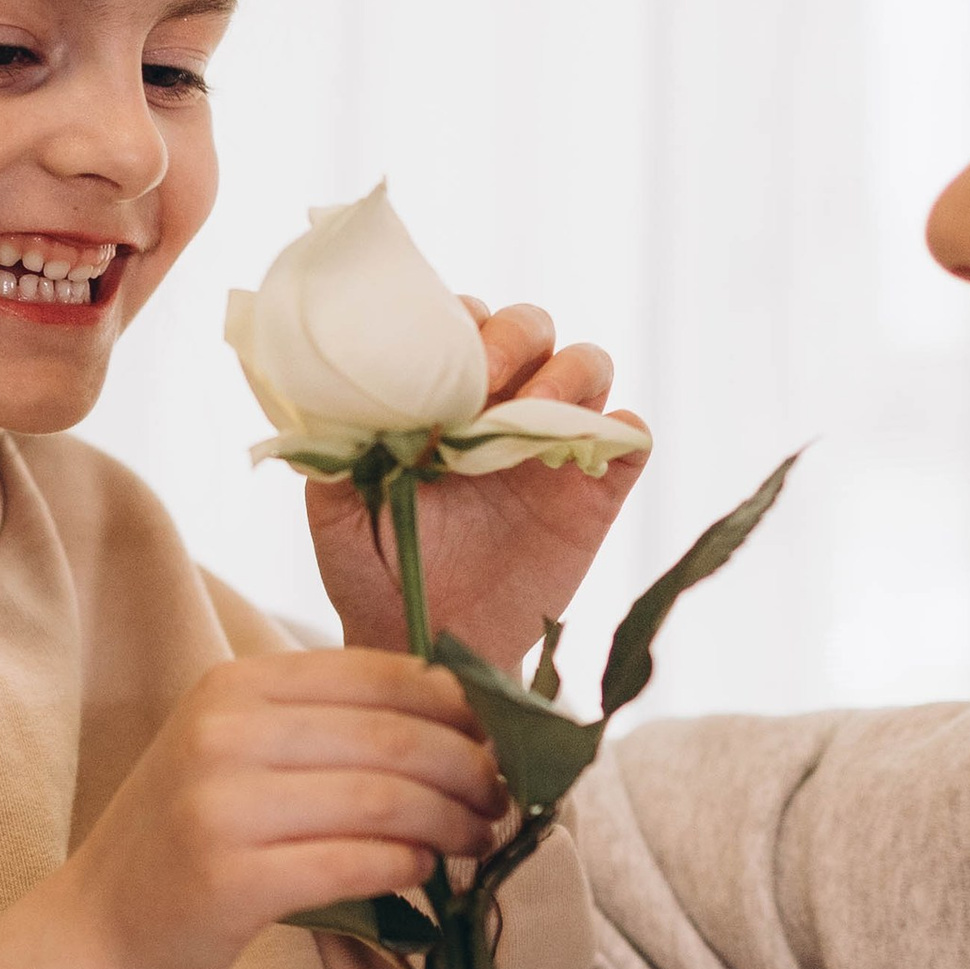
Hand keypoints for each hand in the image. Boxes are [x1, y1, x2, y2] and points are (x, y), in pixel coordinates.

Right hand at [0, 651, 502, 968]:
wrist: (101, 928)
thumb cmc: (189, 838)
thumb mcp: (240, 753)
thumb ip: (328, 728)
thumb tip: (464, 721)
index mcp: (236, 687)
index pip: (379, 675)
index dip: (458, 707)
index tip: (501, 739)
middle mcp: (226, 733)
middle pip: (394, 738)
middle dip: (471, 770)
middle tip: (505, 800)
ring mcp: (224, 804)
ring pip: (386, 801)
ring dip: (453, 823)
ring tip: (481, 840)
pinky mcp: (234, 877)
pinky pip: (357, 862)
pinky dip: (408, 869)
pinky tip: (425, 875)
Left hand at [309, 302, 648, 668]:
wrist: (425, 644)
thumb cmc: (374, 572)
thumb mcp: (337, 512)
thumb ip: (340, 452)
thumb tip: (345, 398)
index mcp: (444, 397)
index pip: (463, 324)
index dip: (457, 326)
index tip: (436, 366)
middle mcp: (503, 407)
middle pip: (532, 328)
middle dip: (514, 338)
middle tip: (488, 380)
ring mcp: (554, 446)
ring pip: (589, 365)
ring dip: (568, 375)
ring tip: (533, 414)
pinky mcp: (596, 493)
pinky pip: (631, 437)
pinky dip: (622, 430)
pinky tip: (585, 454)